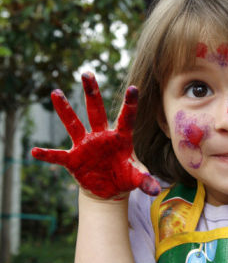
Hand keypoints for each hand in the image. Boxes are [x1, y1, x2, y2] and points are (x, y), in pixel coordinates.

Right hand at [32, 72, 160, 198]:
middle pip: (97, 111)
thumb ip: (145, 180)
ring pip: (74, 124)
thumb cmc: (124, 176)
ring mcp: (86, 146)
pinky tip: (35, 151)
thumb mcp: (136, 178)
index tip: (133, 88)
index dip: (130, 103)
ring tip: (56, 92)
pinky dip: (48, 154)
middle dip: (92, 93)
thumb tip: (155, 190)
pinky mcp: (74, 159)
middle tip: (87, 73)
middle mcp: (102, 136)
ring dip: (65, 110)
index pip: (127, 118)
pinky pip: (58, 155)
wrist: (109, 189)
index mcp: (121, 138)